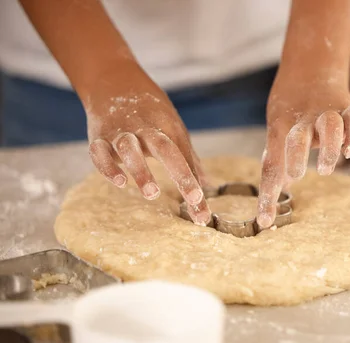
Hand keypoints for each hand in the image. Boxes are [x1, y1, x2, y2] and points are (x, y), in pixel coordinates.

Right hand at [83, 62, 210, 223]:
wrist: (114, 82)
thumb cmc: (150, 113)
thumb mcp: (174, 130)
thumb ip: (188, 159)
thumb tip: (207, 184)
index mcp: (169, 129)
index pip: (186, 160)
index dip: (195, 184)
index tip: (203, 211)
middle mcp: (147, 129)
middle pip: (167, 149)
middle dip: (181, 174)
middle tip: (194, 198)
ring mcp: (121, 132)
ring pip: (130, 148)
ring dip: (141, 170)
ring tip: (152, 193)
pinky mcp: (99, 136)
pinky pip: (100, 151)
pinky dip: (107, 166)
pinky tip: (120, 182)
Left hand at [257, 73, 349, 227]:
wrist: (310, 68)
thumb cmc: (291, 108)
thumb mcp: (278, 130)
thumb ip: (280, 158)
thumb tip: (284, 186)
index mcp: (279, 128)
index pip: (270, 164)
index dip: (267, 195)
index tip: (264, 221)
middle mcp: (302, 120)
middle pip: (297, 137)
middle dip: (296, 157)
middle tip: (297, 175)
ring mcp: (325, 111)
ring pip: (330, 125)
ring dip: (329, 148)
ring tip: (327, 168)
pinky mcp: (347, 105)